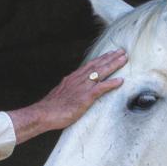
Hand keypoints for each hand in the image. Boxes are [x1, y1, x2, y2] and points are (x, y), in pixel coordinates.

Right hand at [8, 49, 125, 142]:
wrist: (43, 114)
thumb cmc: (51, 108)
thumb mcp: (61, 94)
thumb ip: (70, 90)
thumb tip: (74, 90)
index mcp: (73, 78)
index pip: (90, 65)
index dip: (101, 59)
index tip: (110, 53)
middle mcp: (78, 79)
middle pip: (97, 65)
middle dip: (110, 57)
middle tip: (122, 51)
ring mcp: (82, 87)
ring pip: (100, 72)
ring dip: (113, 65)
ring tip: (124, 59)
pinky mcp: (85, 97)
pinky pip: (101, 88)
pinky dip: (111, 83)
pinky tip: (120, 80)